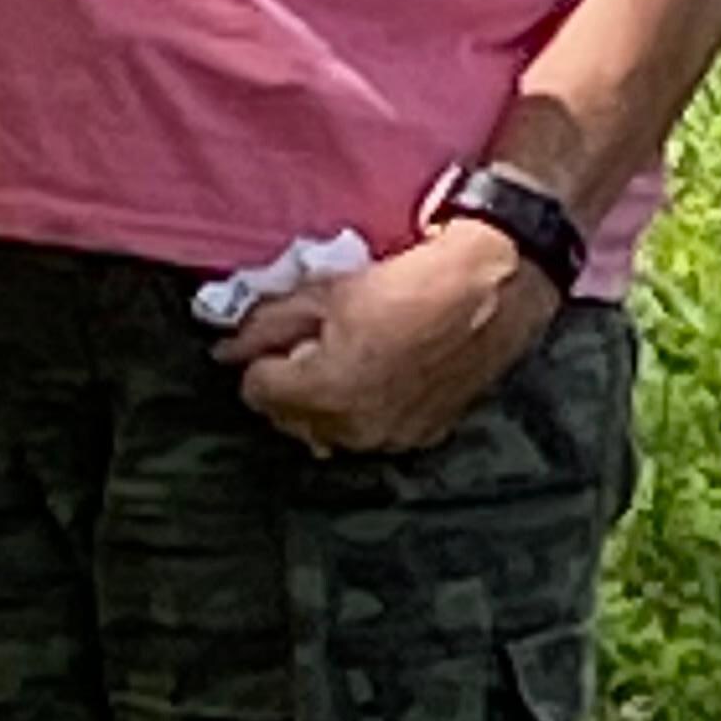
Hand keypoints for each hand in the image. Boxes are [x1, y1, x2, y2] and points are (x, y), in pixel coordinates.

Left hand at [215, 221, 561, 454]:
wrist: (494, 287)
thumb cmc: (409, 281)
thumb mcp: (327, 291)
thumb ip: (267, 323)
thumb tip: (226, 346)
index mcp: (324, 392)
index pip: (257, 391)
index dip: (263, 358)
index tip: (282, 336)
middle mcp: (355, 430)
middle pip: (290, 419)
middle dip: (291, 384)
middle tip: (314, 342)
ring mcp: (393, 439)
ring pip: (330, 433)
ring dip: (326, 402)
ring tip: (350, 358)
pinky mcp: (425, 436)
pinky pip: (372, 433)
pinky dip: (366, 410)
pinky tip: (384, 374)